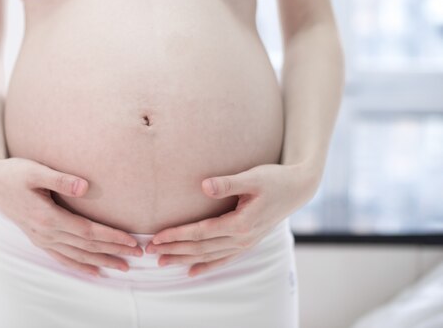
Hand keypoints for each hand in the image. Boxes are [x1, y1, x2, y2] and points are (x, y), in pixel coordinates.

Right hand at [0, 155, 143, 276]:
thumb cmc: (13, 173)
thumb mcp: (35, 171)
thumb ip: (60, 179)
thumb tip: (85, 186)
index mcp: (47, 217)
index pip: (87, 232)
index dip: (111, 237)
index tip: (132, 241)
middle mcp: (45, 233)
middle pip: (86, 247)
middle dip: (113, 252)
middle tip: (138, 256)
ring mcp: (41, 238)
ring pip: (76, 256)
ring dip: (101, 262)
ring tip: (123, 267)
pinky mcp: (38, 239)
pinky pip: (62, 258)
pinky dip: (79, 266)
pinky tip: (93, 272)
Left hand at [145, 162, 319, 276]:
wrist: (298, 188)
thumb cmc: (275, 179)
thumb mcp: (253, 177)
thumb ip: (228, 183)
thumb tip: (205, 186)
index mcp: (241, 223)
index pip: (201, 232)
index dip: (177, 235)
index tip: (157, 237)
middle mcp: (242, 238)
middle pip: (201, 248)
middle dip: (175, 251)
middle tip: (150, 252)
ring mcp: (246, 243)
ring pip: (210, 256)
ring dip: (185, 260)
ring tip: (163, 263)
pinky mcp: (248, 242)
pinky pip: (224, 259)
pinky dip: (207, 267)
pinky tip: (192, 272)